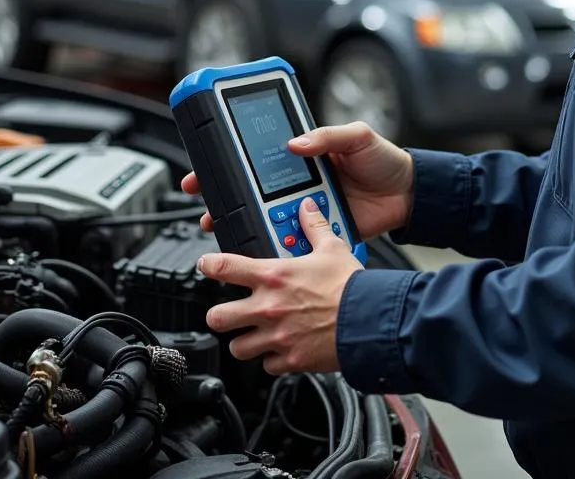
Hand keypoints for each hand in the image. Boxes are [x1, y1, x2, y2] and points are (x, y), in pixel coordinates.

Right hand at [180, 120, 413, 238]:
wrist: (408, 195)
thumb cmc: (385, 160)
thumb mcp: (358, 136)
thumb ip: (327, 136)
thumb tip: (295, 143)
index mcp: (305, 155)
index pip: (261, 157)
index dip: (232, 161)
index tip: (207, 166)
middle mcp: (300, 183)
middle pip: (255, 192)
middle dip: (227, 198)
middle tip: (204, 203)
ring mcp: (307, 208)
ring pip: (268, 218)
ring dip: (246, 224)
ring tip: (224, 227)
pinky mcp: (318, 232)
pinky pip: (293, 239)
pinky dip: (277, 245)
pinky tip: (262, 248)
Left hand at [198, 196, 362, 373]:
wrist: (368, 319)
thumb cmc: (350, 285)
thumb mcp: (332, 248)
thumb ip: (314, 226)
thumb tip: (307, 208)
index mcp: (273, 276)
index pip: (225, 267)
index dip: (208, 265)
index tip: (206, 265)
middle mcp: (268, 307)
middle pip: (217, 317)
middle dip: (220, 315)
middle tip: (230, 311)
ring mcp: (275, 337)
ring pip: (236, 348)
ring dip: (244, 342)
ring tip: (254, 335)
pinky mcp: (289, 361)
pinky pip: (268, 366)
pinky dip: (272, 360)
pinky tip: (283, 349)